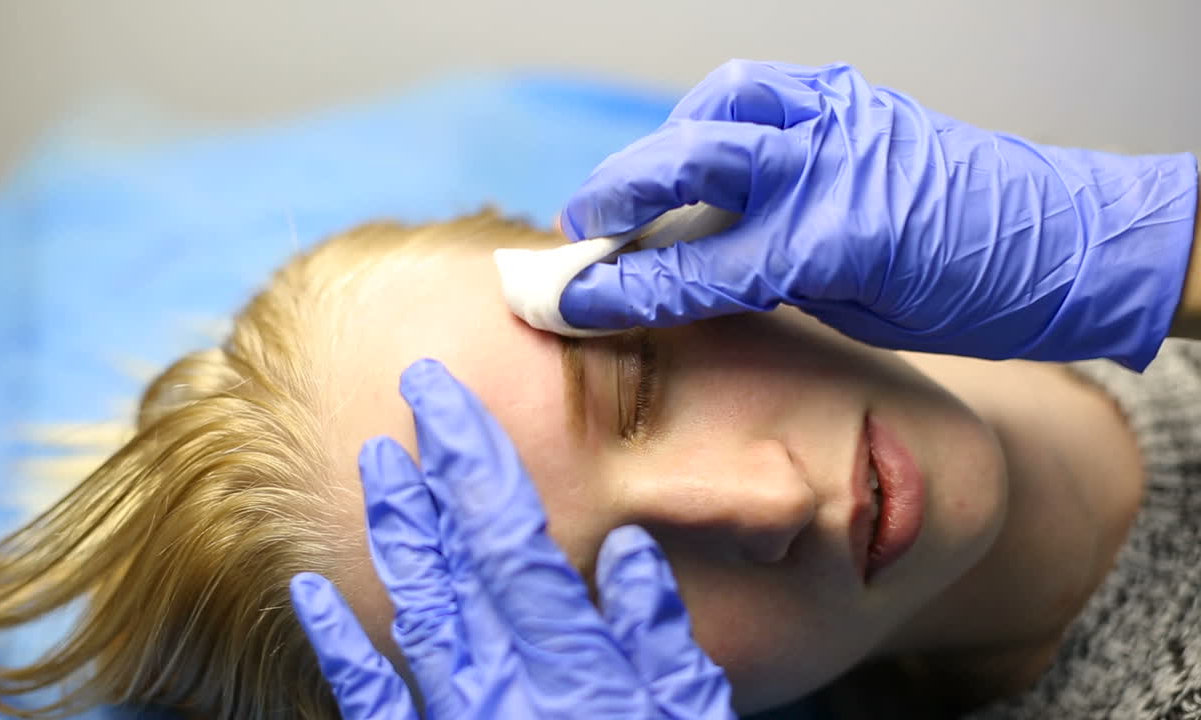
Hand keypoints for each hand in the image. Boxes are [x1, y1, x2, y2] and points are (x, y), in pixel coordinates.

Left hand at [289, 359, 735, 718]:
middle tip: (410, 396)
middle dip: (432, 470)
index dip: (477, 457)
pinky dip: (336, 645)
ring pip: (415, 609)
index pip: (517, 538)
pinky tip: (305, 593)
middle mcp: (509, 686)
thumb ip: (661, 649)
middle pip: (461, 558)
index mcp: (578, 670)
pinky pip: (370, 702)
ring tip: (375, 463)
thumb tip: (621, 553)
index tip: (447, 392)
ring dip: (394, 532)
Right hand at [559, 60, 1197, 369]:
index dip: (618, 289)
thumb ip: (764, 286)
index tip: (560, 303)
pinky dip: (717, 113)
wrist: (1067, 241)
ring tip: (639, 188)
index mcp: (838, 242)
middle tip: (577, 233)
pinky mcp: (855, 95)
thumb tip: (677, 282)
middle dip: (616, 195)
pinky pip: (764, 88)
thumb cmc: (975, 295)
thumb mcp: (863, 314)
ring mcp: (846, 117)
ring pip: (721, 102)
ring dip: (664, 144)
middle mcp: (834, 165)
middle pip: (689, 162)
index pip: (695, 268)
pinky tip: (705, 150)